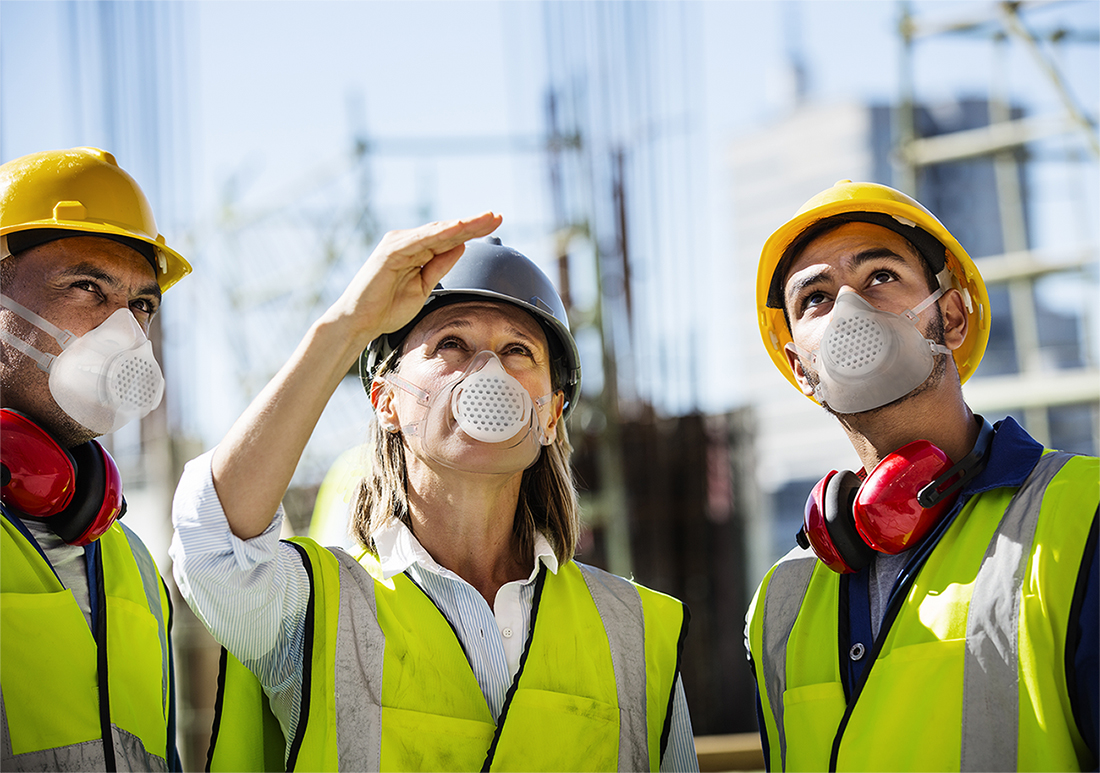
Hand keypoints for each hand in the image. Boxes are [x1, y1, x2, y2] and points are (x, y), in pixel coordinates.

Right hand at [327, 211, 502, 344]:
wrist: (360, 322)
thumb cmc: (387, 308)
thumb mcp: (423, 287)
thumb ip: (440, 266)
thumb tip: (460, 247)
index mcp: (416, 251)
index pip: (449, 238)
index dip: (472, 231)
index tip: (495, 224)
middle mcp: (407, 242)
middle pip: (446, 230)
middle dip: (473, 223)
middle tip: (497, 215)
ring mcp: (398, 245)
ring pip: (436, 232)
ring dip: (462, 224)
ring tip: (484, 219)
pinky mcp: (390, 252)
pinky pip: (420, 241)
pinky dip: (439, 234)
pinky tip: (457, 229)